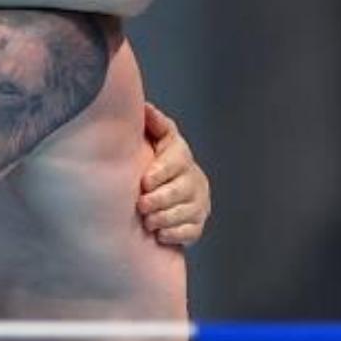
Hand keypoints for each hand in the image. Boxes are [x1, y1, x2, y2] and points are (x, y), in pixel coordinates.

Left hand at [137, 103, 210, 246]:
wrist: (167, 188)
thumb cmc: (157, 162)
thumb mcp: (156, 139)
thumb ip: (153, 124)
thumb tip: (145, 107)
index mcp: (181, 157)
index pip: (176, 161)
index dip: (161, 172)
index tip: (145, 181)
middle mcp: (194, 179)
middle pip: (180, 191)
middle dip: (159, 199)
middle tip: (141, 205)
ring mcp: (198, 203)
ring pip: (185, 213)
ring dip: (164, 218)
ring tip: (148, 221)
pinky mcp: (197, 224)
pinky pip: (190, 232)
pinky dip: (174, 234)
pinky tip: (160, 234)